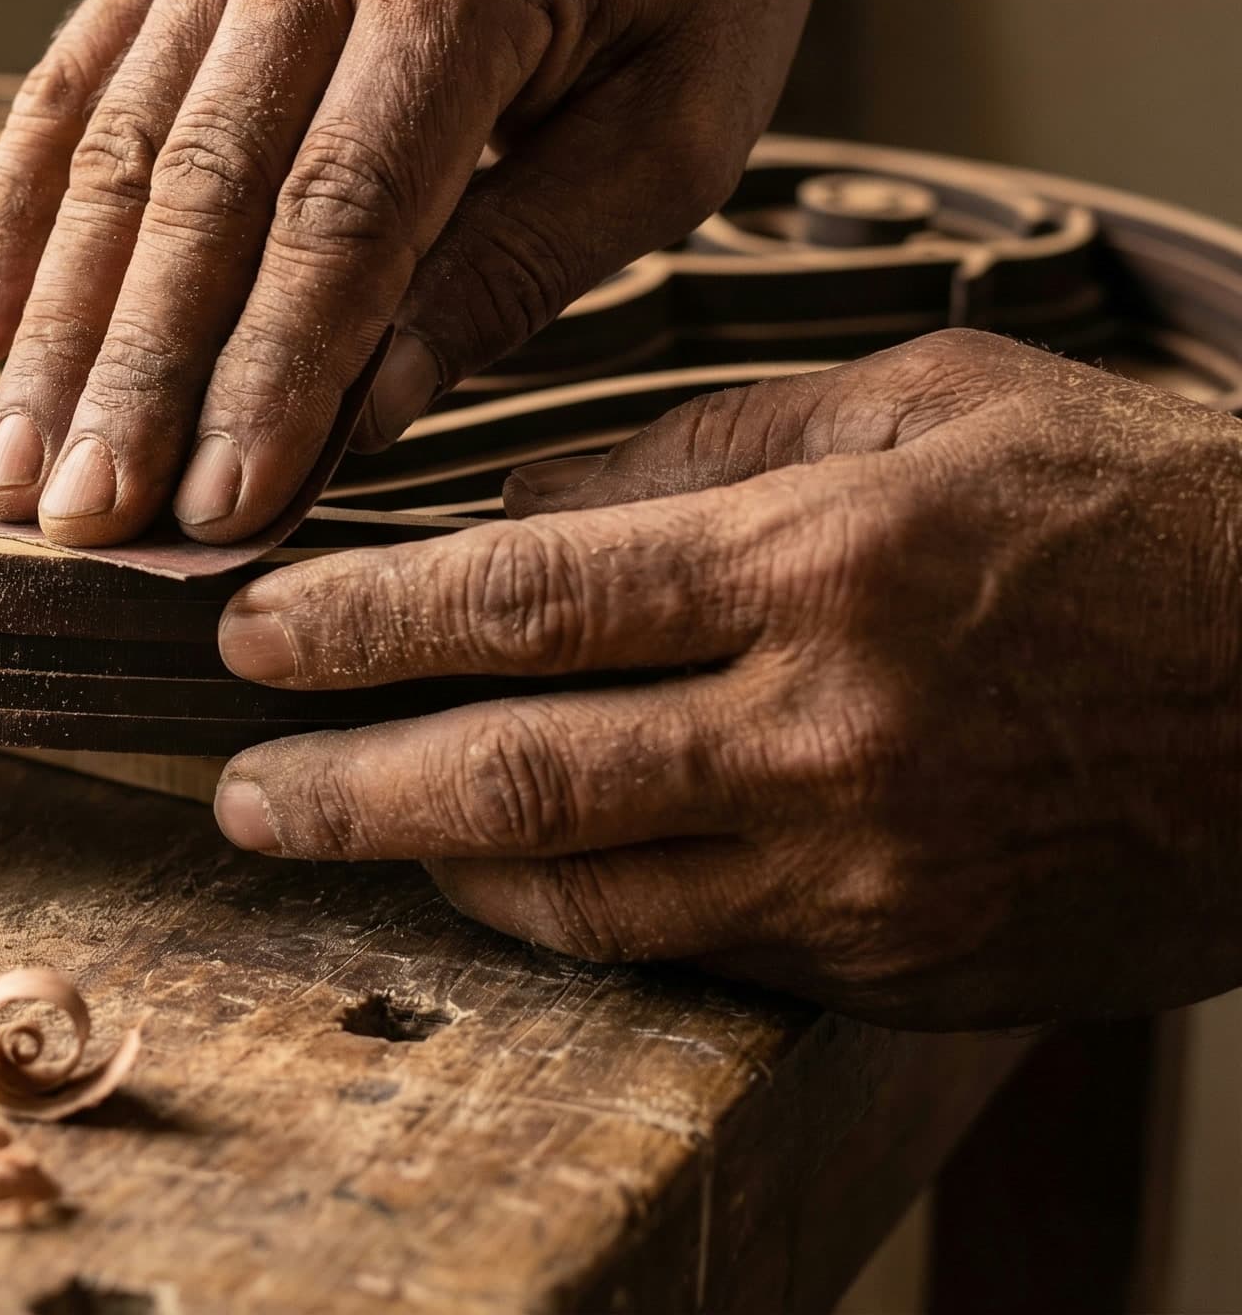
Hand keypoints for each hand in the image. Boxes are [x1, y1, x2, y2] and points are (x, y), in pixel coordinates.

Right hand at [0, 0, 848, 545]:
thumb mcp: (671, 134)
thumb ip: (518, 268)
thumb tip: (365, 418)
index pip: (340, 212)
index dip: (268, 373)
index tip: (217, 510)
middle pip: (198, 189)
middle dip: (132, 377)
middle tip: (82, 523)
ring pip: (111, 150)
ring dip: (54, 327)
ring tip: (16, 473)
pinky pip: (66, 86)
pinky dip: (13, 220)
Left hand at [208, 330, 1241, 1028]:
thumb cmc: (1134, 518)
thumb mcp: (928, 406)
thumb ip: (703, 451)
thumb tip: (513, 504)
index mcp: (820, 561)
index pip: (520, 599)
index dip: (355, 623)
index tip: (245, 632)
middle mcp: (824, 727)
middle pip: (512, 769)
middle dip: (339, 780)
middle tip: (231, 785)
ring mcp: (860, 865)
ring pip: (580, 892)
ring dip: (425, 868)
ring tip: (326, 833)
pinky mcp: (895, 960)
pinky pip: (684, 952)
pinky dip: (566, 918)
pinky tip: (491, 882)